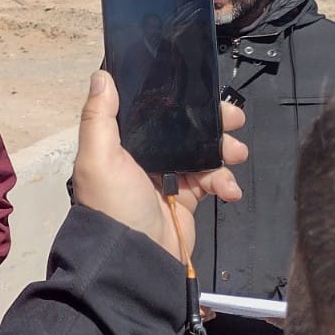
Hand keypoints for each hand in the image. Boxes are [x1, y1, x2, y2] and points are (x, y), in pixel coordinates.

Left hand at [70, 71, 246, 262]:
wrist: (136, 258)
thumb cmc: (113, 205)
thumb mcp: (98, 158)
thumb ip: (99, 116)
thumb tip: (102, 75)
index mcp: (121, 141)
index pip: (150, 109)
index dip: (175, 97)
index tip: (200, 88)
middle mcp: (144, 155)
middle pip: (183, 127)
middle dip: (212, 121)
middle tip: (234, 118)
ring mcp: (168, 175)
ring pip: (203, 151)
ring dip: (225, 149)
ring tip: (237, 152)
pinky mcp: (186, 197)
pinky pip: (212, 179)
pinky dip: (224, 181)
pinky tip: (228, 189)